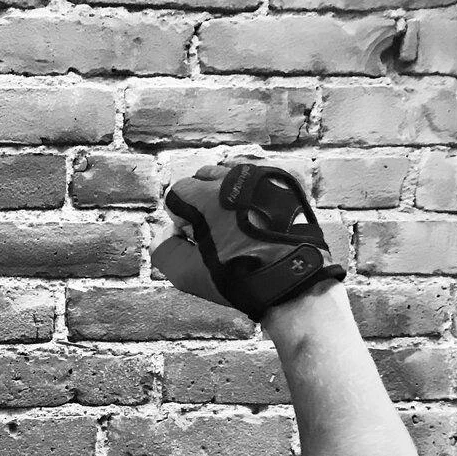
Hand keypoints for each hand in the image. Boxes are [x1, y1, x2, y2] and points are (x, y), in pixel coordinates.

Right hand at [152, 161, 344, 321]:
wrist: (292, 279)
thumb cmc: (238, 277)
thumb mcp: (187, 274)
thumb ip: (163, 250)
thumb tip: (165, 235)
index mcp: (207, 195)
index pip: (177, 193)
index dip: (181, 219)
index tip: (194, 239)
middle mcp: (234, 177)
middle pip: (204, 178)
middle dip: (201, 202)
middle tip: (214, 232)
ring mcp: (263, 177)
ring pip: (232, 176)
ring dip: (226, 196)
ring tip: (237, 226)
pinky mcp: (286, 182)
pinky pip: (258, 180)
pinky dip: (252, 196)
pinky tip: (258, 220)